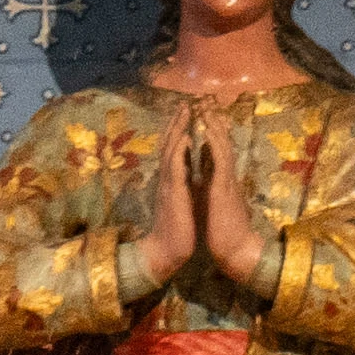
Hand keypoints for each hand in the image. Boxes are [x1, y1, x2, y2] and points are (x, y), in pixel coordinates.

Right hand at [129, 105, 213, 306]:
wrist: (165, 252)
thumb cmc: (176, 230)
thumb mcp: (182, 202)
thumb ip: (184, 185)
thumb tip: (189, 172)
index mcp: (171, 181)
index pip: (174, 150)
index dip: (179, 131)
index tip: (186, 114)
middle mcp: (167, 179)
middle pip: (170, 144)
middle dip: (177, 123)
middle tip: (185, 102)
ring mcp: (168, 185)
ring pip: (171, 150)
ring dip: (178, 129)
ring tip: (184, 110)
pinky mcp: (174, 194)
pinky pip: (175, 169)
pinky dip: (179, 151)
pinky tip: (184, 137)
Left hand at [194, 110, 285, 295]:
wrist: (236, 252)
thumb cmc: (224, 232)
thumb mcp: (212, 203)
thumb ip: (208, 185)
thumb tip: (202, 173)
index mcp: (220, 180)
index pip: (216, 150)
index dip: (209, 131)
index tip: (201, 114)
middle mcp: (226, 176)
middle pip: (220, 142)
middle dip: (212, 122)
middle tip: (204, 101)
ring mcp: (227, 181)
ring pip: (222, 146)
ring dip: (214, 125)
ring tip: (206, 106)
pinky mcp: (224, 189)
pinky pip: (220, 160)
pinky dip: (213, 143)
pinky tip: (207, 129)